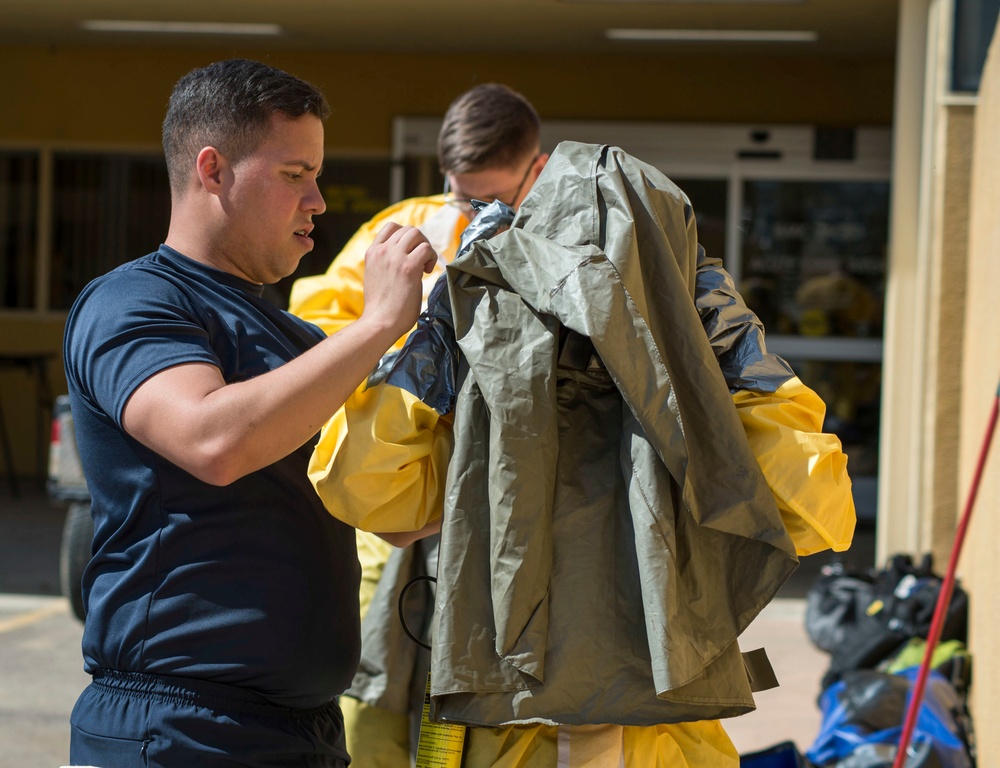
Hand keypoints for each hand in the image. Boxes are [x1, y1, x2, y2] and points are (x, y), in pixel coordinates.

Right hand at [362, 222, 436, 338]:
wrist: (379, 323)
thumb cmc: (380, 308)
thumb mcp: (376, 276)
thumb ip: (385, 264)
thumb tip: (404, 260)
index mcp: (372, 253)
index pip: (391, 227)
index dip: (406, 236)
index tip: (410, 253)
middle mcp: (382, 251)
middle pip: (408, 229)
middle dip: (419, 243)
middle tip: (421, 262)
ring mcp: (394, 257)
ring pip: (416, 234)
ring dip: (426, 248)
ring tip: (424, 267)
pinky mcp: (408, 267)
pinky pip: (426, 249)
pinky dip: (431, 257)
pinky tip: (426, 272)